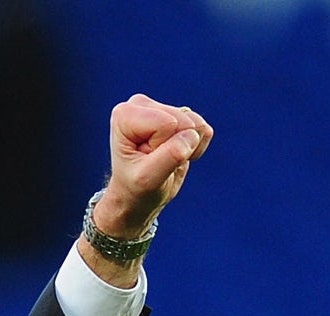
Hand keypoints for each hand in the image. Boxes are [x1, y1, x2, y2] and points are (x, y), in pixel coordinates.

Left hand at [94, 94, 212, 240]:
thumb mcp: (148, 179)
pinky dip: (195, 148)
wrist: (137, 196)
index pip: (166, 124)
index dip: (161, 147)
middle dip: (175, 146)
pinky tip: (176, 155)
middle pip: (183, 120)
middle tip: (155, 161)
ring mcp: (162, 108)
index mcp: (125, 114)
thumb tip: (193, 135)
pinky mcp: (181, 116)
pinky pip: (204, 130)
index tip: (145, 159)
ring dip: (186, 148)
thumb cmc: (136, 188)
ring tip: (163, 159)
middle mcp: (141, 104)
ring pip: (196, 124)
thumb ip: (170, 155)